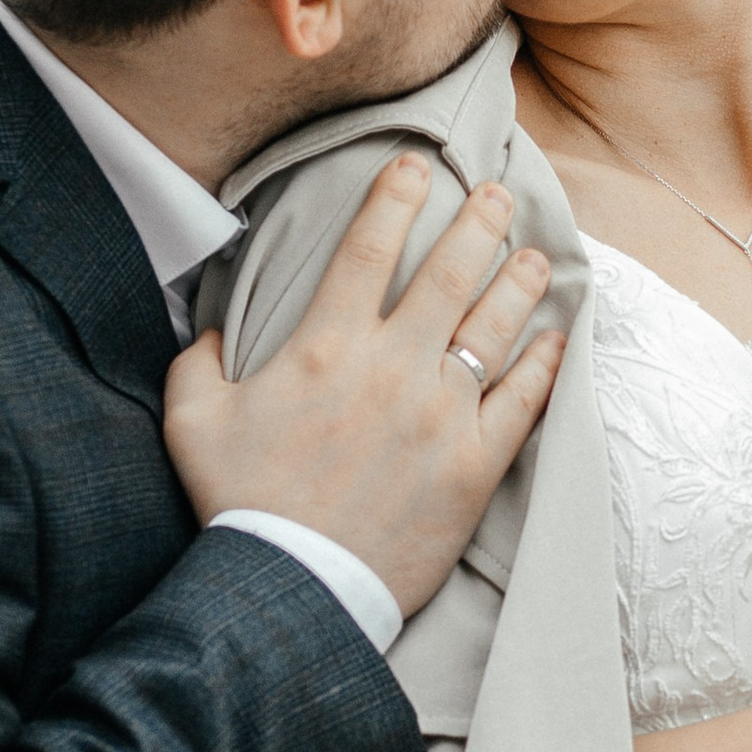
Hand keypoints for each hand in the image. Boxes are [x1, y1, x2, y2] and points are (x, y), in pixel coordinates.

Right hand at [163, 159, 564, 615]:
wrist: (293, 585)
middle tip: (499, 193)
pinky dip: (545, 365)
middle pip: (449, 272)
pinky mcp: (474, 464)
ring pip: (495, 326)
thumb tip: (209, 331)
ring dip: (520, 282)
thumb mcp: (192, 421)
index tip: (415, 165)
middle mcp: (392, 365)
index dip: (396, 196)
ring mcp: (441, 413)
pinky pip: (523, 402)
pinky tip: (558, 340)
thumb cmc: (239, 503)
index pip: (368, 247)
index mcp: (325, 345)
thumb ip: (198, 361)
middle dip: (478, 222)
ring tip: (537, 256)